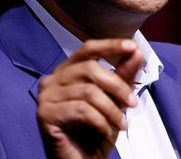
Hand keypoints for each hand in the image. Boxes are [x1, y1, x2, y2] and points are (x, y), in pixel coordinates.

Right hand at [37, 39, 143, 158]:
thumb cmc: (94, 134)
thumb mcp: (114, 102)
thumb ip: (123, 76)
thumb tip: (135, 53)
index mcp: (66, 72)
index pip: (88, 49)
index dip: (110, 46)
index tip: (132, 47)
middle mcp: (52, 80)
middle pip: (90, 68)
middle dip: (117, 85)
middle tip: (132, 102)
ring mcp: (46, 97)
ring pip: (88, 90)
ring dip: (111, 109)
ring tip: (121, 123)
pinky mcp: (45, 115)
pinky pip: (80, 109)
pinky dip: (99, 120)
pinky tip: (104, 130)